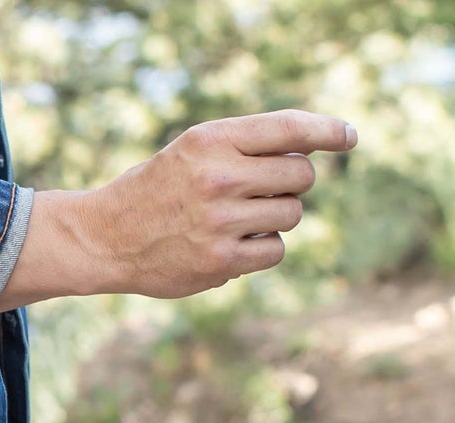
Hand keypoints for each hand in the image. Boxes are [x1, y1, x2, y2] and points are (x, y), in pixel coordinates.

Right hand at [0, 111, 357, 310]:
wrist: (106, 237)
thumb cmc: (158, 189)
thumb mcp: (195, 150)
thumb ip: (246, 146)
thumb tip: (309, 157)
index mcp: (213, 139)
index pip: (290, 129)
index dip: (328, 132)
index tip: (348, 138)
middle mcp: (219, 177)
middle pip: (300, 176)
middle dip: (292, 183)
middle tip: (264, 190)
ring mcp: (220, 222)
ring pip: (291, 214)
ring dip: (275, 217)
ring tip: (239, 220)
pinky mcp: (220, 262)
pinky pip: (275, 250)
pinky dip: (264, 248)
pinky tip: (236, 245)